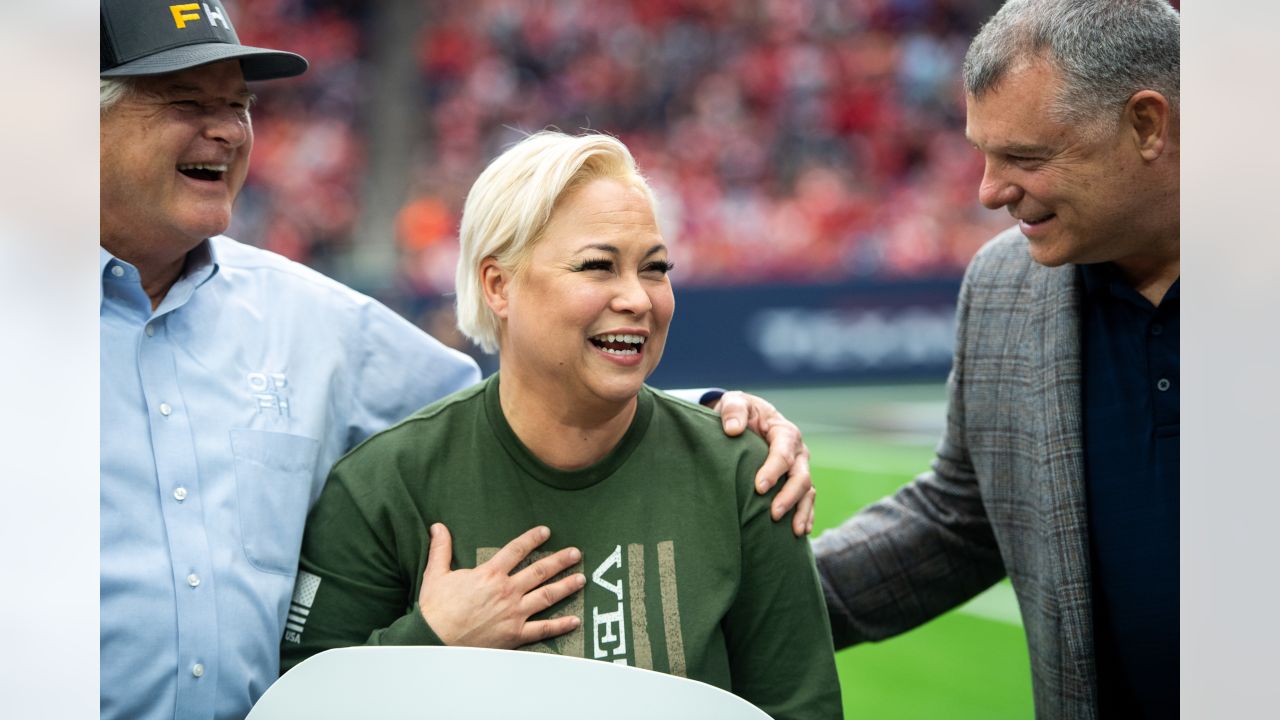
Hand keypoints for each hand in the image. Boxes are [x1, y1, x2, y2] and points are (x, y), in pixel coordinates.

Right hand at [418, 524, 584, 647]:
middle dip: (560, 560)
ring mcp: (514, 614)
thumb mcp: (436, 574)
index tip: (546, 531)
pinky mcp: (515, 635)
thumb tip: (437, 526)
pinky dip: (560, 626)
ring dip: (566, 586)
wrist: (433, 641)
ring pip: (547, 596)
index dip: (532, 538)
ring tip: (581, 579)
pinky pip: (543, 629)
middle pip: (540, 571)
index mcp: (490, 574)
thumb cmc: (435, 609)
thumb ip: (441, 549)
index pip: (516, 550)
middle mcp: (507, 591)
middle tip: (576, 553)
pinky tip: (574, 621)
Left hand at [713, 390, 815, 535]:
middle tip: (773, 514)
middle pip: (801, 476)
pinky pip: (807, 500)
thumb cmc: (740, 412)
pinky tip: (801, 532)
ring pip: (807, 491)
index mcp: (784, 432)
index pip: (783, 453)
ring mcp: (799, 467)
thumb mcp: (735, 403)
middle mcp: (798, 451)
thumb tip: (732, 429)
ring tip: (794, 532)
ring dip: (801, 511)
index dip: (773, 470)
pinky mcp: (796, 481)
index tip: (759, 487)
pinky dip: (806, 515)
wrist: (747, 418)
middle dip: (789, 496)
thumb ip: (733, 411)